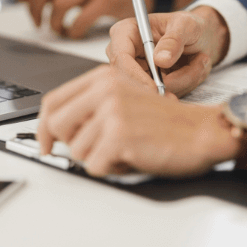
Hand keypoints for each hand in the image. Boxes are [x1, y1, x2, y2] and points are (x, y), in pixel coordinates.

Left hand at [37, 66, 238, 177]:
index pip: (53, 100)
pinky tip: (133, 157)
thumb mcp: (127, 98)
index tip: (46, 142)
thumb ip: (93, 105)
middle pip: (55, 125)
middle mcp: (105, 90)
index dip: (43, 126)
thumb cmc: (169, 121)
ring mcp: (111, 112)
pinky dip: (113, 169)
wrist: (202, 130)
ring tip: (126, 149)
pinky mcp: (119, 136)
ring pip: (76, 151)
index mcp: (104, 77)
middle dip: (70, 145)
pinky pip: (95, 166)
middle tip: (93, 151)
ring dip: (100, 159)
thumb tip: (57, 129)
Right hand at [105, 6, 229, 96]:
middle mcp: (126, 54)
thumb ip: (174, 40)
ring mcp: (137, 71)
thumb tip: (160, 59)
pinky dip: (184, 84)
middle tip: (188, 77)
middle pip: (131, 80)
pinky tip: (194, 68)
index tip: (156, 87)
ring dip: (181, 80)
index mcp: (126, 32)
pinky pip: (164, 94)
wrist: (203, 37)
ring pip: (153, 90)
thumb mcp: (186, 25)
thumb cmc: (189, 25)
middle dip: (161, 84)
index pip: (120, 58)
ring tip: (199, 59)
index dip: (135, 76)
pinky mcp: (149, 84)